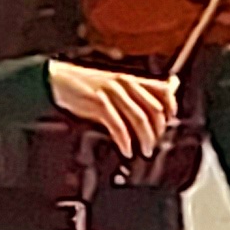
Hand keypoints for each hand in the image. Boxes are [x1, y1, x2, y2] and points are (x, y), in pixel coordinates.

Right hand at [47, 60, 178, 154]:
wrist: (58, 80)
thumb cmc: (86, 85)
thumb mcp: (113, 84)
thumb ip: (134, 92)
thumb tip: (157, 98)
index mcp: (131, 79)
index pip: (163, 90)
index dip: (171, 108)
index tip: (169, 122)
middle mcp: (125, 84)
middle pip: (154, 109)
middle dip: (158, 130)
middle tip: (154, 143)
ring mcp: (112, 93)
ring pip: (139, 119)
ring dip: (145, 138)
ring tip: (144, 150)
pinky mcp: (99, 103)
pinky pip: (118, 125)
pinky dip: (125, 141)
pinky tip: (126, 149)